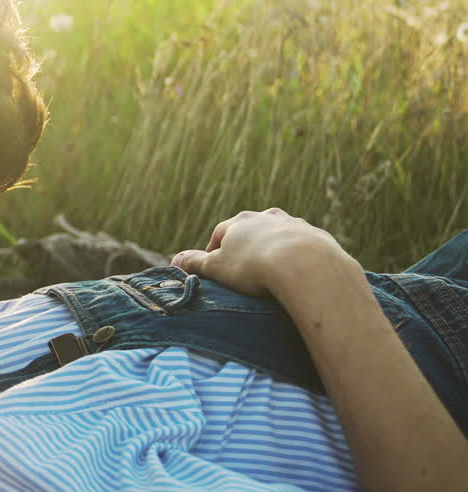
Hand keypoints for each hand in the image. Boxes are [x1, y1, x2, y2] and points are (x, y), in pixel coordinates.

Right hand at [170, 208, 350, 296]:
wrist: (306, 265)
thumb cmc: (254, 266)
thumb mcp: (217, 268)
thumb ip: (196, 263)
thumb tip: (175, 261)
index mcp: (239, 222)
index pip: (221, 233)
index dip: (215, 250)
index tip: (215, 266)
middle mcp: (267, 217)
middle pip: (251, 230)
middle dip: (246, 246)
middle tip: (243, 268)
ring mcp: (294, 225)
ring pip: (279, 236)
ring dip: (273, 249)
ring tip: (272, 272)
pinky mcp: (318, 237)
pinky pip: (303, 247)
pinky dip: (298, 257)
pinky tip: (298, 274)